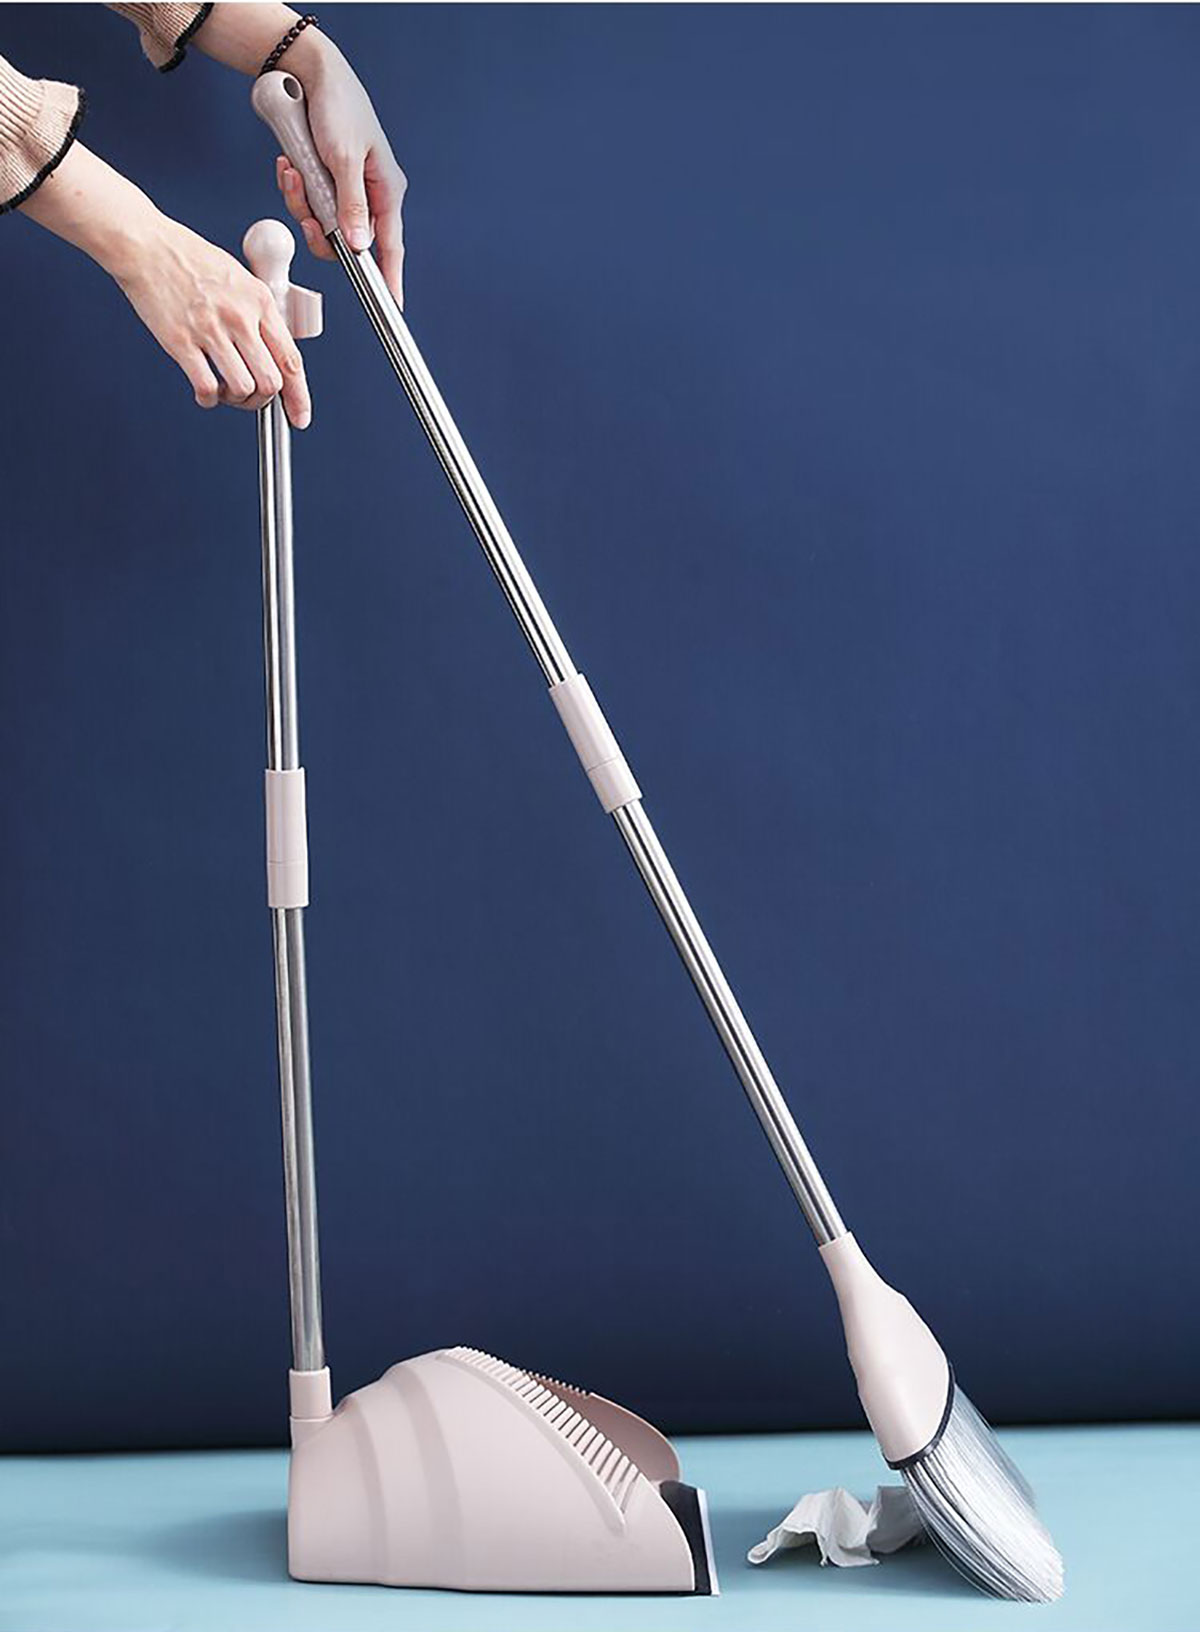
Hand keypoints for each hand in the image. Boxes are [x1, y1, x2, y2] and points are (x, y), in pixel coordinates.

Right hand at [21, 142, 311, 426]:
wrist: (146, 245)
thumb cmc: (189, 259)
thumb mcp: (240, 278)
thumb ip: (259, 313)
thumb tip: (274, 351)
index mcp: (259, 301)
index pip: (291, 359)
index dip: (299, 396)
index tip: (299, 416)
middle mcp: (239, 316)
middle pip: (270, 381)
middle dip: (263, 400)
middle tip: (251, 398)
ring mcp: (210, 330)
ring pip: (243, 388)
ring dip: (236, 400)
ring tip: (225, 390)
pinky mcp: (181, 341)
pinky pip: (207, 387)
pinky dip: (209, 397)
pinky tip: (205, 390)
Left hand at [275, 31, 406, 304]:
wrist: (308, 72)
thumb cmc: (337, 106)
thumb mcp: (345, 158)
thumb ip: (351, 205)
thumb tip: (357, 246)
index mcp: (386, 190)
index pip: (390, 247)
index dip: (390, 279)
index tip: (392, 309)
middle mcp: (368, 194)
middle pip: (345, 240)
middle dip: (318, 226)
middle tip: (306, 207)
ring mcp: (344, 188)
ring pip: (320, 221)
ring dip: (300, 201)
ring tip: (292, 170)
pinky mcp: (323, 179)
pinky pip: (306, 200)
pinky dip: (294, 186)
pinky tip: (288, 164)